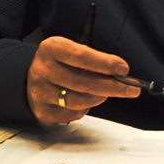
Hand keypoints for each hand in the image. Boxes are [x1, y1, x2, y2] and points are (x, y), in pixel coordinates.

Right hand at [25, 35, 140, 124]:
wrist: (32, 78)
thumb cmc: (61, 62)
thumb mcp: (72, 51)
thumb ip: (93, 60)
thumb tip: (121, 74)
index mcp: (51, 48)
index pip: (82, 56)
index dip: (105, 63)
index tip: (124, 69)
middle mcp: (42, 70)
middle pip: (82, 82)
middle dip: (112, 86)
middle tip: (131, 89)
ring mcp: (39, 92)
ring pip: (78, 100)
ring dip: (100, 97)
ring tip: (108, 92)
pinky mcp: (41, 111)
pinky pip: (72, 114)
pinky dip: (85, 108)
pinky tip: (87, 101)